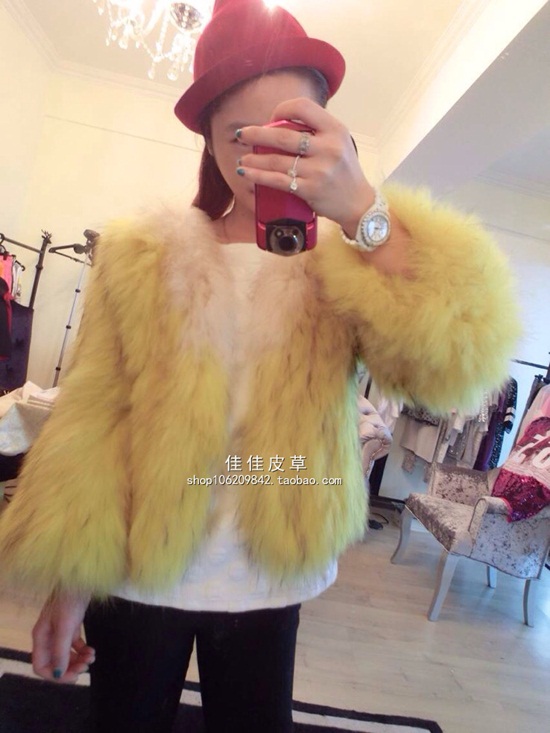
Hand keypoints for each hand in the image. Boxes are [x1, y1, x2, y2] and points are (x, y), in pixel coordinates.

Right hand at [32, 590, 93, 683]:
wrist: (81, 578)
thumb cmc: (69, 600)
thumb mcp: (65, 627)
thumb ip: (60, 651)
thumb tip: (59, 673)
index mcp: (41, 638)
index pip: (41, 666)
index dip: (55, 676)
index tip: (74, 676)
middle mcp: (48, 637)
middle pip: (55, 662)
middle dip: (70, 668)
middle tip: (86, 666)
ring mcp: (59, 631)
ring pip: (65, 654)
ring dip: (78, 660)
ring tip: (92, 657)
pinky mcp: (70, 626)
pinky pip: (74, 645)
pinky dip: (82, 650)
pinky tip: (91, 650)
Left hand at [235, 97, 374, 233]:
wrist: (358, 203)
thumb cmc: (344, 171)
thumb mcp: (339, 142)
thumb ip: (317, 131)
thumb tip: (281, 124)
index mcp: (335, 130)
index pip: (302, 107)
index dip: (281, 110)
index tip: (271, 119)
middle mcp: (328, 148)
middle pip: (283, 136)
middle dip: (256, 134)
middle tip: (241, 135)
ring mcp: (319, 170)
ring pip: (276, 160)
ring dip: (254, 159)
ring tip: (243, 159)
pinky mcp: (310, 189)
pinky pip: (278, 180)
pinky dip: (259, 176)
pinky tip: (247, 173)